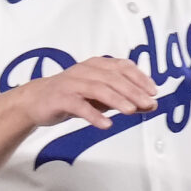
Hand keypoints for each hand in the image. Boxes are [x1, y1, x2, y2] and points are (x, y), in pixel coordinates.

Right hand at [14, 57, 157, 128]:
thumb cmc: (73, 95)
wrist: (36, 101)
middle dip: (133, 91)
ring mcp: (72, 83)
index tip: (154, 91)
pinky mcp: (60, 98)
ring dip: (117, 100)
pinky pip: (79, 105)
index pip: (122, 66)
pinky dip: (94, 115)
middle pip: (113, 78)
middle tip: (148, 104)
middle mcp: (85, 71)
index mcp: (97, 65)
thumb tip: (151, 105)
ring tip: (132, 111)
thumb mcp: (101, 96)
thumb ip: (124, 98)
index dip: (140, 78)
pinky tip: (106, 125)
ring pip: (98, 88)